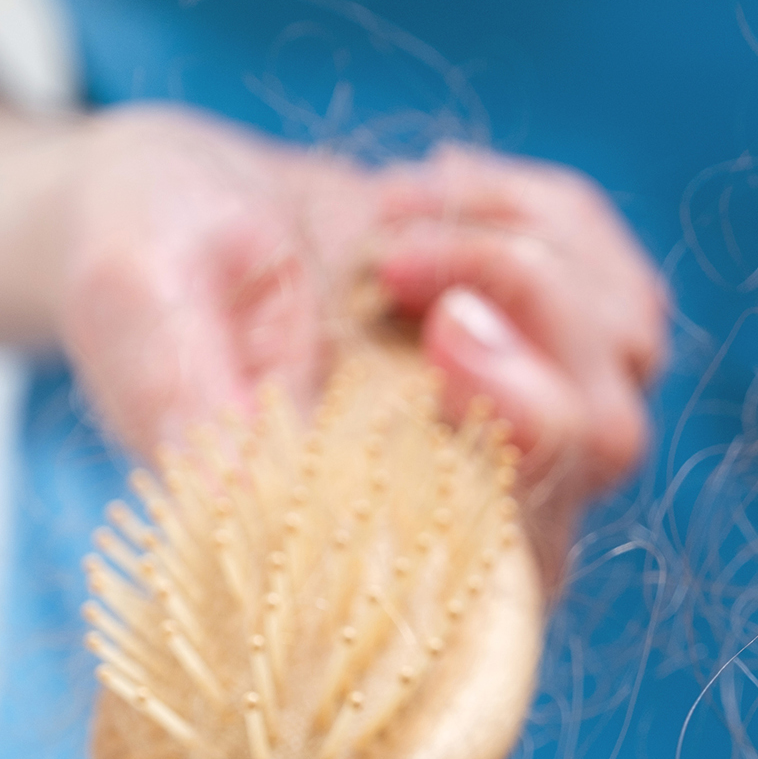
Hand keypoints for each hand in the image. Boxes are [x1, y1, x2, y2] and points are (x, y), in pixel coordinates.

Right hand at [54, 108, 664, 579]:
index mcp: (375, 544)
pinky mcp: (568, 344)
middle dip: (526, 316)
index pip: (514, 559)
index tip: (444, 335)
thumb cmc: (146, 264)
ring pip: (625, 353)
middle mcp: (479, 505)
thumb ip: (180, 400)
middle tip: (397, 257)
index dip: (520, 451)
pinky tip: (431, 199)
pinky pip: (623, 281)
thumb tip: (241, 494)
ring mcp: (538, 423)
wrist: (179, 205)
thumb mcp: (132, 306)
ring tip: (388, 223)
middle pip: (604, 443)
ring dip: (514, 250)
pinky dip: (538, 213)